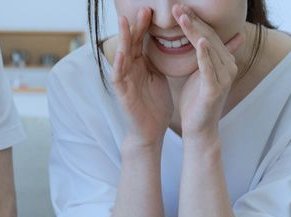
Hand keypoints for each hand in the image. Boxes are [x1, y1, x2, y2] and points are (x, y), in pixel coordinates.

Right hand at [112, 8, 172, 146]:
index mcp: (140, 64)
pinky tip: (121, 54)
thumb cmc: (155, 104)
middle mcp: (130, 69)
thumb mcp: (159, 76)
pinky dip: (119, 65)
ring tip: (125, 22)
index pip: (142, 40)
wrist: (151, 129)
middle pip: (132, 43)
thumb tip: (171, 41)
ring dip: (123, 39)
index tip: (153, 10)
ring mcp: (124, 80)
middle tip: (143, 9)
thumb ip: (159, 59)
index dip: (146, 25)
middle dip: (136, 26)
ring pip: (122, 56)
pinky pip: (118, 77)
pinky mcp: (122, 94)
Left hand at [172, 5, 244, 136]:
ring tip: (182, 16)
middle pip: (208, 37)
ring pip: (208, 48)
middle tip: (177, 7)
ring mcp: (223, 77)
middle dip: (192, 21)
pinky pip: (209, 68)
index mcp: (224, 61)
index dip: (195, 20)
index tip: (179, 8)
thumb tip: (204, 37)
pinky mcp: (215, 89)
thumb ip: (204, 55)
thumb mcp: (200, 73)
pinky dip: (204, 54)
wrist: (199, 129)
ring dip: (194, 31)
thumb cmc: (197, 101)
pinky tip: (198, 41)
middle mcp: (228, 66)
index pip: (208, 34)